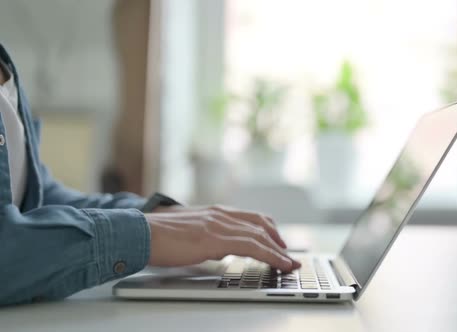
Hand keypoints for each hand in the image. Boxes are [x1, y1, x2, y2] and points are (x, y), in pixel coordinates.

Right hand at [146, 205, 299, 271]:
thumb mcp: (187, 232)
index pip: (248, 218)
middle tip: (288, 253)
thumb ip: (205, 236)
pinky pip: (253, 246)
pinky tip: (279, 263)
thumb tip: (215, 248)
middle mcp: (220, 214)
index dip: (267, 230)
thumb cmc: (156, 236)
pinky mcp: (216, 238)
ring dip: (279, 250)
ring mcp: (219, 225)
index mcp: (213, 212)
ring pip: (260, 235)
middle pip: (260, 223)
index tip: (277, 240)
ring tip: (289, 262)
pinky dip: (271, 255)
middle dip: (277, 239)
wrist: (138, 233)